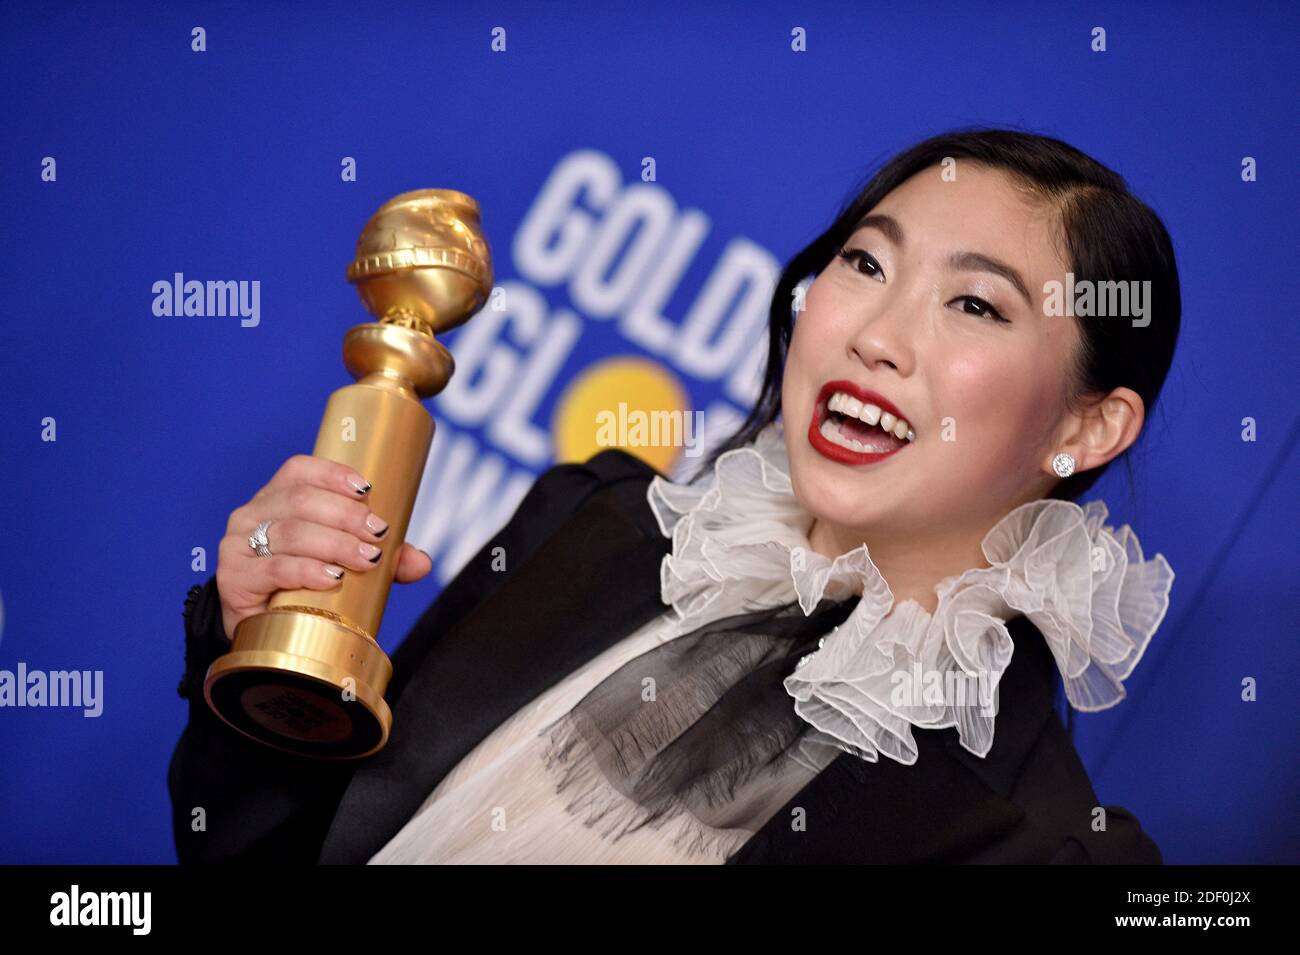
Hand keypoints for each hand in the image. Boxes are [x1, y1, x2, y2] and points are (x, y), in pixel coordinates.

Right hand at [214, 454, 432, 640]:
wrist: (261, 632)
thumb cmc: (301, 588)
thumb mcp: (345, 565)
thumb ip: (384, 560)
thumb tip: (422, 562)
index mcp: (276, 499)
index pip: (300, 470)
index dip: (334, 474)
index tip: (368, 490)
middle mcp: (252, 515)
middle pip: (302, 501)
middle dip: (347, 516)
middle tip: (378, 535)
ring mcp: (237, 545)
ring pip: (293, 532)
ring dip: (336, 544)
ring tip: (365, 559)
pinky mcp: (234, 578)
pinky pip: (275, 568)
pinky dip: (308, 571)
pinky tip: (332, 577)